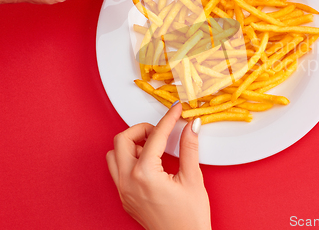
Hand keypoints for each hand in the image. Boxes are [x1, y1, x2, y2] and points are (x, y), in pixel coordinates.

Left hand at [106, 103, 210, 229]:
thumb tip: (191, 126)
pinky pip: (117, 170)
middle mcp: (128, 182)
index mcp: (145, 174)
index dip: (168, 119)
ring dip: (132, 144)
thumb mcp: (192, 178)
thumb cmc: (189, 218)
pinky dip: (129, 159)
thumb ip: (189, 147)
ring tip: (153, 147)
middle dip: (142, 129)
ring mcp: (124, 191)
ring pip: (114, 155)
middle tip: (162, 131)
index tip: (176, 111)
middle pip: (122, 139)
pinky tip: (149, 162)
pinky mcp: (125, 197)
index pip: (155, 137)